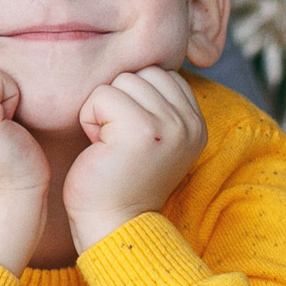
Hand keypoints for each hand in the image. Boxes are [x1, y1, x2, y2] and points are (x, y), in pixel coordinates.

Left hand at [63, 68, 208, 251]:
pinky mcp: (142, 130)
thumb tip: (138, 61)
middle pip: (140, 73)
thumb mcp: (150, 138)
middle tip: (116, 141)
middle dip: (118, 101)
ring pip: (120, 81)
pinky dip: (90, 119)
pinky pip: (101, 96)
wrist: (112, 225)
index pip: (160, 73)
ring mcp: (169, 126)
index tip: (128, 136)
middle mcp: (189, 123)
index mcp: (195, 122)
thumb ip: (156, 103)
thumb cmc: (118, 180)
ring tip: (109, 144)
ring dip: (102, 110)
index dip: (133, 98)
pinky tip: (99, 148)